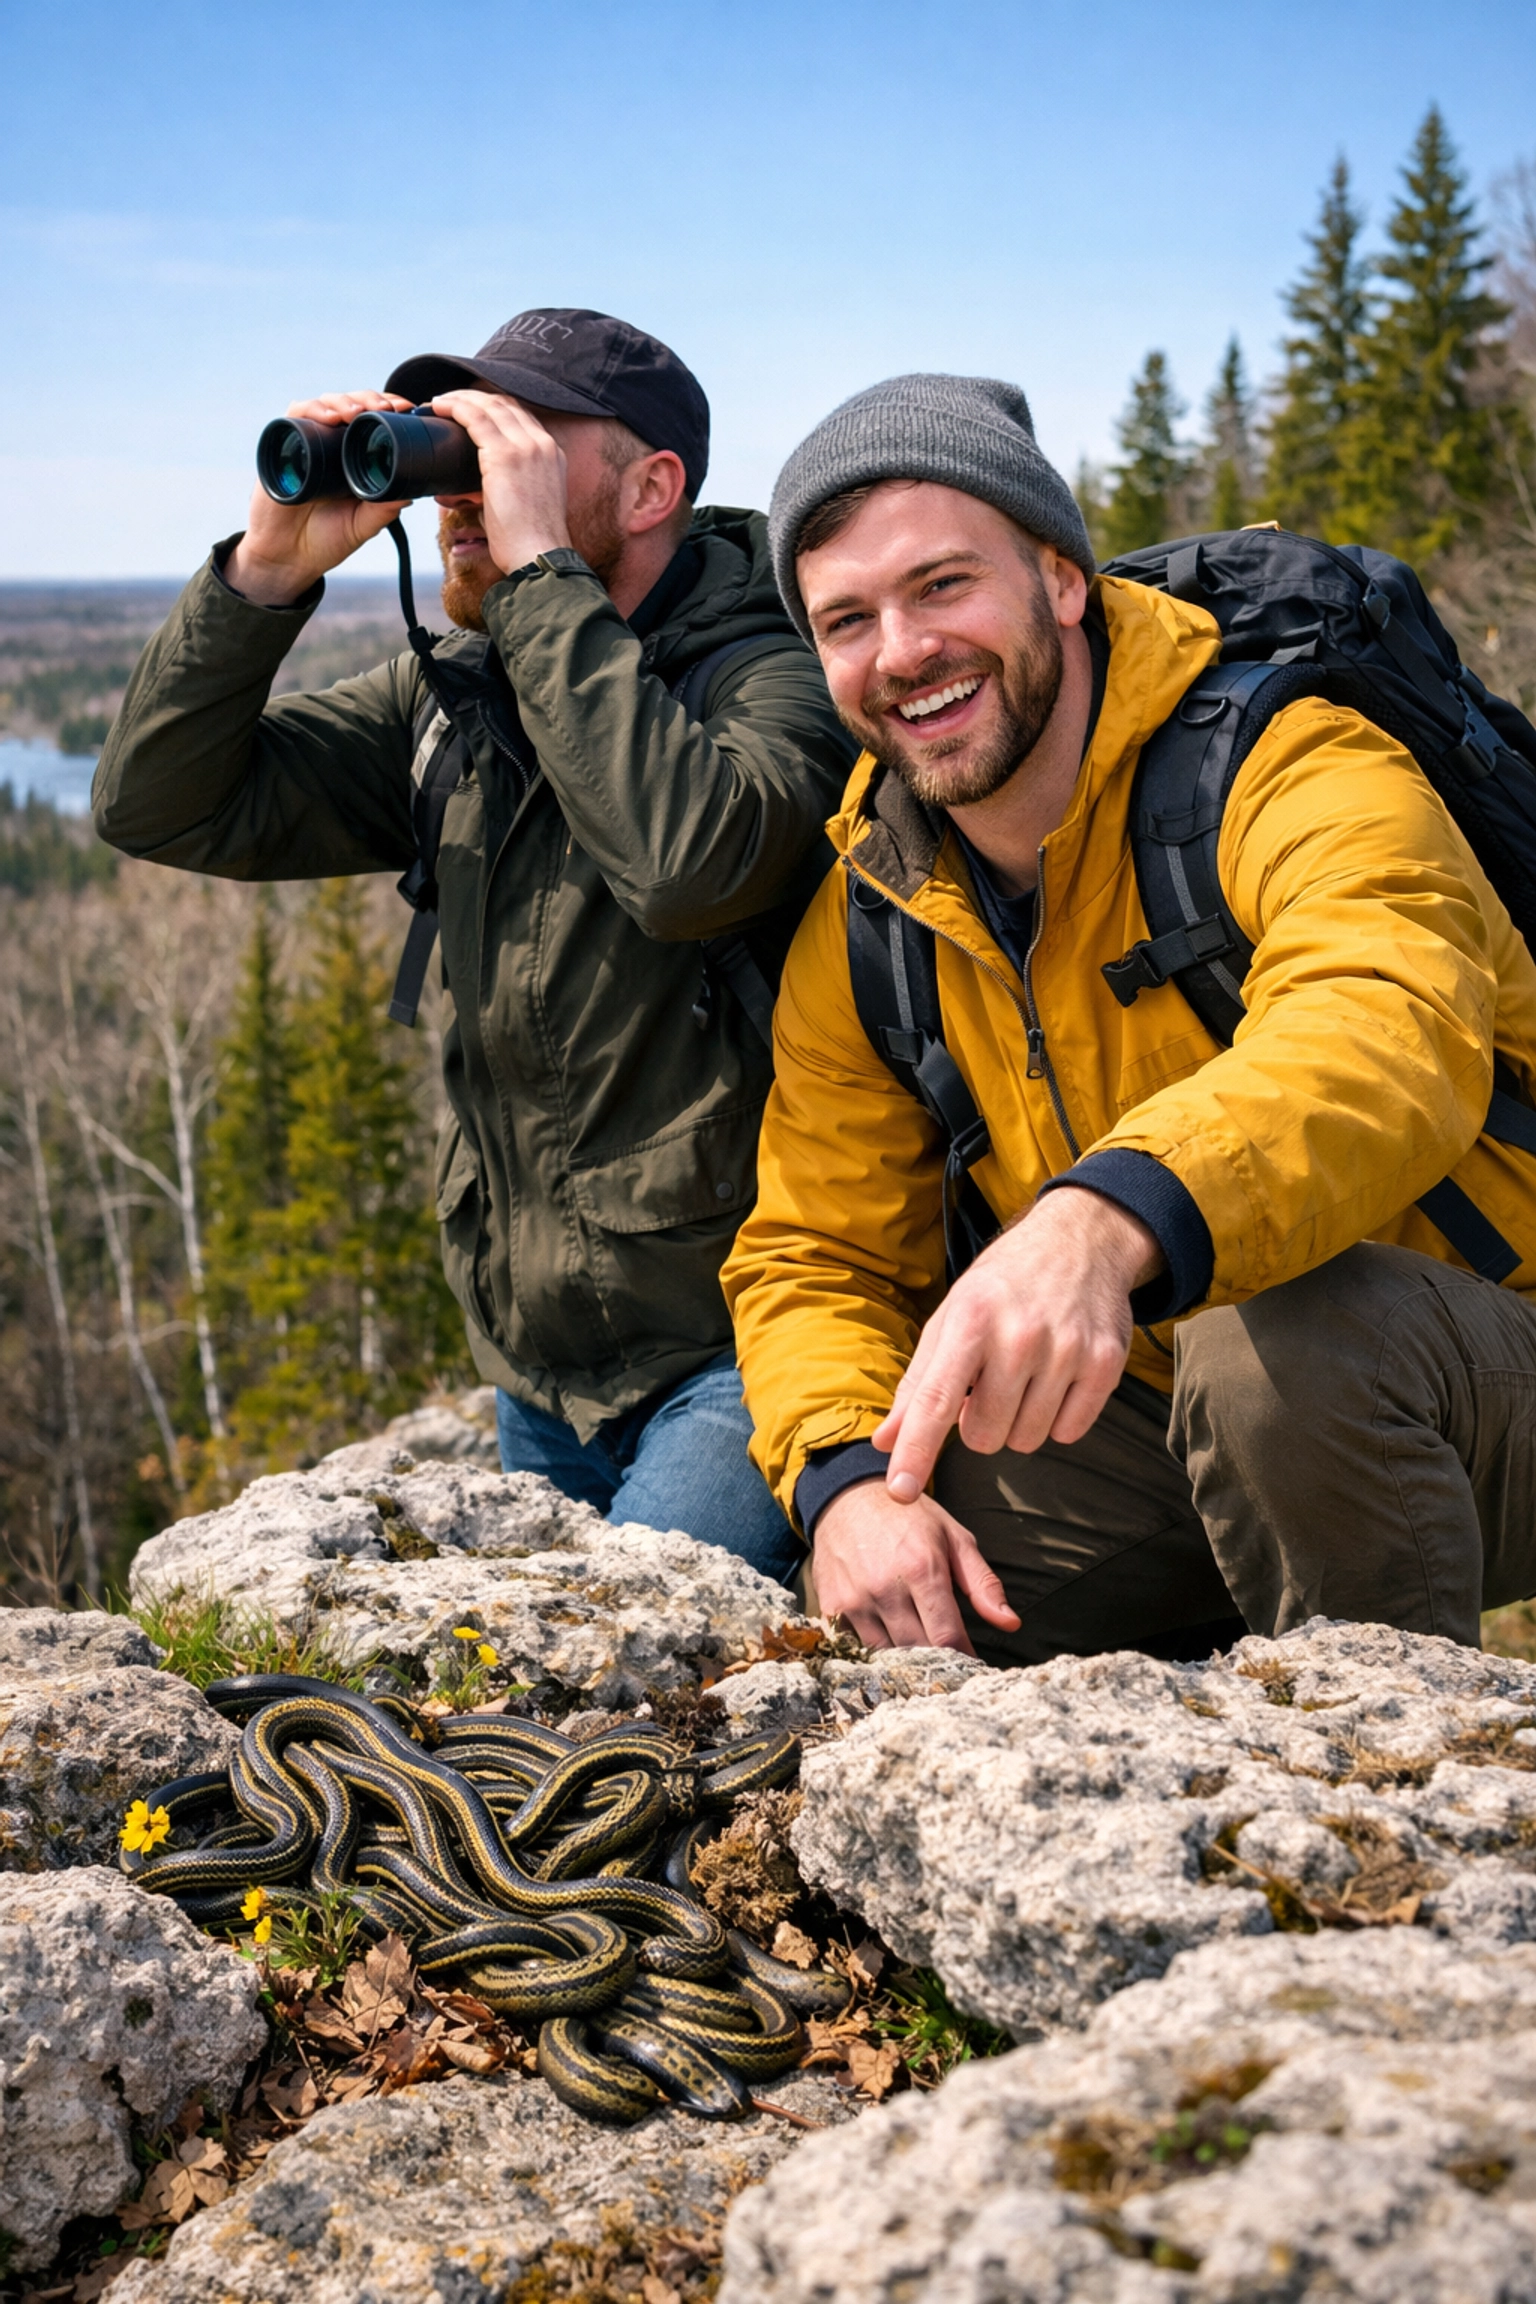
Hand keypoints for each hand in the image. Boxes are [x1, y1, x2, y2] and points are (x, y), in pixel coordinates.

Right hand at [226, 391, 412, 606]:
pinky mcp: (284, 444)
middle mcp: (332, 443)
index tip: (407, 408)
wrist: (286, 556)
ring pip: (327, 404)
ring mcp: (308, 441)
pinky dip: (314, 410)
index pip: (373, 420)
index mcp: (354, 457)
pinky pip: (297, 415)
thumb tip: (411, 494)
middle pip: (353, 405)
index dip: (389, 408)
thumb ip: (383, 510)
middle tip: (387, 408)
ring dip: (345, 402)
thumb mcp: (362, 526)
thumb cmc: (326, 540)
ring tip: (359, 413)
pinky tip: (330, 417)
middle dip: (371, 399)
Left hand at [429, 391, 572, 573]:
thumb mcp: (525, 505)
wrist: (539, 557)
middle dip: (474, 398)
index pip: (521, 416)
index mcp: (551, 455)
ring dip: (460, 398)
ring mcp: (526, 446)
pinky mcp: (504, 455)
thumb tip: (476, 491)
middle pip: (505, 403)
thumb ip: (507, 488)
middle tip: (449, 402)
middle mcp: (542, 444)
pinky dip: (453, 407)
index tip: (470, 410)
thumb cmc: (528, 544)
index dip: (493, 407)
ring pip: (488, 405)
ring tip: (438, 402)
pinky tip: (437, 406)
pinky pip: (474, 417)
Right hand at [812, 1481, 1019, 1653]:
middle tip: (948, 1664)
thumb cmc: (908, 1516)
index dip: (963, 1657)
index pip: (947, 1636)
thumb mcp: (953, 1537)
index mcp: (923, 1568)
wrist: (847, 1496)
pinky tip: (887, 1642)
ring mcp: (855, 1598)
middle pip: (918, 1650)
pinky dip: (874, 1650)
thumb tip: (1011, 1623)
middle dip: (936, 1661)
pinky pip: (856, 1646)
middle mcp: (886, 1587)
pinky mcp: (832, 1606)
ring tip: (919, 1654)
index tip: (971, 1665)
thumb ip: (982, 1582)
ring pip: (886, 1654)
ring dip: (905, 1659)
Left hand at [875, 1186, 1161, 1500]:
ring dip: (1018, 1422)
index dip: (916, 1451)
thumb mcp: (950, 1319)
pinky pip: (1069, 1433)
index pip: (936, 1400)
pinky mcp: (1105, 1363)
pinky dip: (1056, 1419)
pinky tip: (1055, 1380)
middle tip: (989, 1385)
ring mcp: (1067, 1350)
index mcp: (971, 1321)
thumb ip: (918, 1384)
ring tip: (1023, 1377)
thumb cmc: (1002, 1286)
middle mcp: (1020, 1336)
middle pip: (984, 1436)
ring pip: (1026, 1440)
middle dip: (979, 1424)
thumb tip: (885, 1442)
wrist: (1077, 1243)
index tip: (900, 1491)